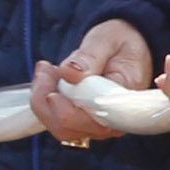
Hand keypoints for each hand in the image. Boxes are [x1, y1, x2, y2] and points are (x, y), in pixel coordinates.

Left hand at [32, 18, 158, 143]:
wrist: (127, 49)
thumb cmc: (122, 45)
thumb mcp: (108, 40)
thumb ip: (90, 56)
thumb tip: (71, 72)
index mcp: (124, 102)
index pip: (92, 120)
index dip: (67, 109)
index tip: (57, 79)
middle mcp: (112, 123)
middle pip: (70, 129)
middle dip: (47, 99)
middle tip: (46, 68)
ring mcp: (96, 126)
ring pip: (59, 128)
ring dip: (43, 99)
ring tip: (47, 70)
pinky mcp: (83, 124)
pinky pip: (56, 122)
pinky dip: (44, 102)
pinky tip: (49, 80)